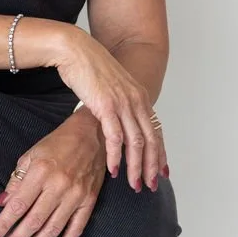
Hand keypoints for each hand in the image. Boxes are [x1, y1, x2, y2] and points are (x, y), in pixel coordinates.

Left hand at [0, 114, 107, 236]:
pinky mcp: (90, 200)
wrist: (92, 133)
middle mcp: (58, 185)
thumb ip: (16, 181)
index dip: (2, 225)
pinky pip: (76, 228)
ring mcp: (76, 194)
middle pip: (33, 221)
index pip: (17, 205)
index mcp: (40, 171)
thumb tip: (1, 204)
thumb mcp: (31, 155)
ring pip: (53, 229)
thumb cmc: (58, 143)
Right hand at [51, 27, 167, 186]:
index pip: (156, 131)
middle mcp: (136, 101)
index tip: (161, 173)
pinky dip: (116, 156)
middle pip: (151, 140)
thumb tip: (117, 122)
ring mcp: (123, 103)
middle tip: (150, 185)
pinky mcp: (107, 106)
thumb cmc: (89, 69)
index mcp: (140, 97)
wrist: (76, 50)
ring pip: (136, 143)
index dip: (160, 154)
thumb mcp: (111, 89)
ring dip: (136, 167)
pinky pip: (116, 138)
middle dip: (152, 166)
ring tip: (134, 184)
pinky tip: (114, 170)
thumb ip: (119, 105)